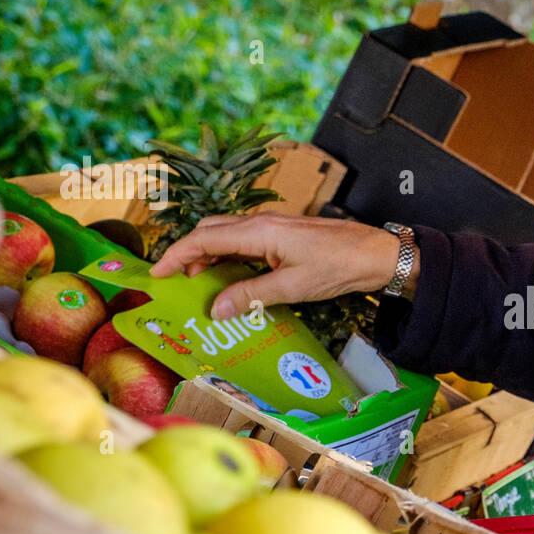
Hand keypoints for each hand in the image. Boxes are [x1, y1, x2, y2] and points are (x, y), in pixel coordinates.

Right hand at [149, 213, 417, 319]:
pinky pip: (244, 243)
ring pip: (226, 237)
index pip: (204, 238)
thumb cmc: (339, 266)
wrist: (376, 254)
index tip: (156, 274)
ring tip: (199, 288)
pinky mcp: (282, 236)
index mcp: (259, 231)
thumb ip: (251, 296)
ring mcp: (272, 228)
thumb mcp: (292, 287)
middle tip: (175, 284)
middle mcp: (261, 224)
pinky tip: (229, 281)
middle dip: (188, 255)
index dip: (176, 255)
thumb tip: (214, 309)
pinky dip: (228, 259)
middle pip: (210, 232)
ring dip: (208, 259)